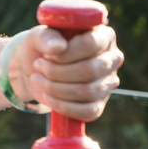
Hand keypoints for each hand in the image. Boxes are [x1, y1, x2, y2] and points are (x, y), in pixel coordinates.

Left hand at [9, 25, 123, 120]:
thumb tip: (57, 47)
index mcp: (103, 36)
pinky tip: (47, 96)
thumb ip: (46, 37)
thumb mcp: (39, 36)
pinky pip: (87, 111)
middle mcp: (111, 59)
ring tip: (37, 78)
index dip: (66, 53)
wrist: (36, 70)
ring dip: (54, 87)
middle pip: (89, 70)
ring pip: (87, 91)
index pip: (91, 44)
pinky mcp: (99, 103)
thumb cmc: (42, 48)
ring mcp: (108, 83)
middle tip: (38, 65)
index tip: (46, 55)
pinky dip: (63, 106)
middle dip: (56, 71)